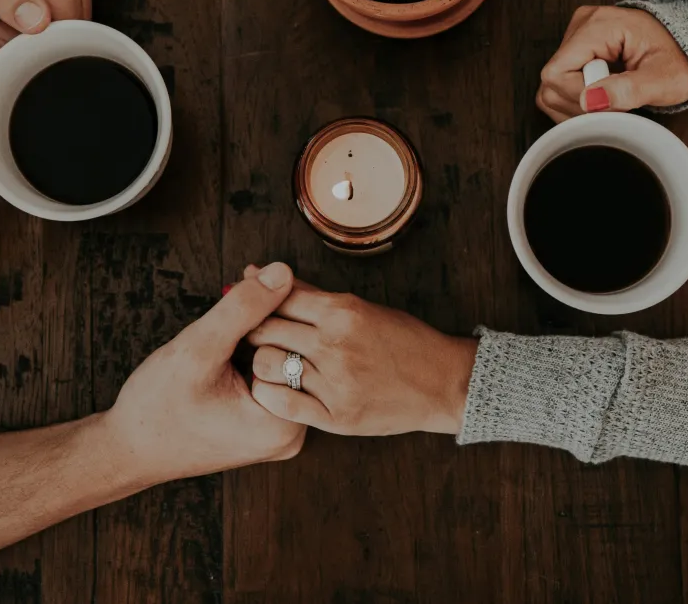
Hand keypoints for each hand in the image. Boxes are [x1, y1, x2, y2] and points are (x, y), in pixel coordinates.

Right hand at [97, 262, 306, 486]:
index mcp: (284, 423)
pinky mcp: (265, 426)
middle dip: (272, 311)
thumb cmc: (156, 408)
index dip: (279, 302)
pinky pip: (272, 375)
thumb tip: (283, 272)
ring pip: (283, 360)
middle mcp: (291, 433)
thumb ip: (243, 309)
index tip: (253, 274)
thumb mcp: (198, 349)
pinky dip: (256, 347)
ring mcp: (279, 431)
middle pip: (296, 352)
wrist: (129, 450)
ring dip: (263, 326)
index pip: (302, 345)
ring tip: (238, 297)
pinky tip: (236, 327)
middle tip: (247, 276)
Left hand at [243, 271, 477, 435]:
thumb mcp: (360, 307)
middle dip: (251, 329)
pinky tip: (275, 388)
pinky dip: (269, 394)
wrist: (441, 382)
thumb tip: (261, 272)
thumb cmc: (402, 340)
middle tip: (250, 335)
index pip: (278, 298)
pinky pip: (281, 403)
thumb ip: (310, 294)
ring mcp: (335, 382)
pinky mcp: (336, 416)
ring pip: (266, 364)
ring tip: (268, 362)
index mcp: (342, 311)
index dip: (255, 300)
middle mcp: (335, 344)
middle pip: (265, 329)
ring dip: (260, 361)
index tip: (247, 305)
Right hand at [537, 5, 687, 120]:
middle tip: (617, 101)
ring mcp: (575, 34)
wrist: (687, 46)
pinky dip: (578, 100)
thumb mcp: (665, 79)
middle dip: (582, 104)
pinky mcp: (575, 48)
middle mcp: (581, 24)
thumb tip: (590, 100)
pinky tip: (602, 95)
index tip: (614, 101)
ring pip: (551, 88)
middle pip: (552, 82)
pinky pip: (558, 85)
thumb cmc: (679, 60)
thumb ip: (630, 90)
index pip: (558, 73)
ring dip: (579, 105)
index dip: (581, 98)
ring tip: (612, 97)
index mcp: (599, 25)